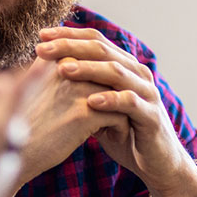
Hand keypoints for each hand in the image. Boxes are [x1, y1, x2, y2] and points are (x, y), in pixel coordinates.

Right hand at [12, 55, 130, 189]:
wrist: (12, 154)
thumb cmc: (22, 124)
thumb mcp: (30, 88)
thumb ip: (47, 71)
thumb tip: (69, 63)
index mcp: (51, 59)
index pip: (90, 57)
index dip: (99, 75)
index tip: (98, 91)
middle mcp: (64, 69)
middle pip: (106, 72)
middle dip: (114, 89)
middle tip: (115, 108)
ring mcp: (75, 89)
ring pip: (116, 91)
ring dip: (120, 107)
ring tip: (114, 124)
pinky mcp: (84, 114)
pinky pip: (118, 114)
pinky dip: (119, 126)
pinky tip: (111, 137)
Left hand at [34, 27, 196, 196]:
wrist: (156, 162)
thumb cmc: (121, 131)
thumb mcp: (95, 107)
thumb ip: (77, 90)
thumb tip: (41, 76)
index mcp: (123, 66)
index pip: (94, 40)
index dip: (68, 35)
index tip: (41, 35)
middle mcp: (136, 73)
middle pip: (102, 50)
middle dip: (70, 47)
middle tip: (43, 49)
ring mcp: (146, 93)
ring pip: (116, 72)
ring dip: (88, 69)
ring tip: (62, 70)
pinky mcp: (151, 116)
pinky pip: (130, 103)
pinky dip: (111, 100)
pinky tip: (91, 101)